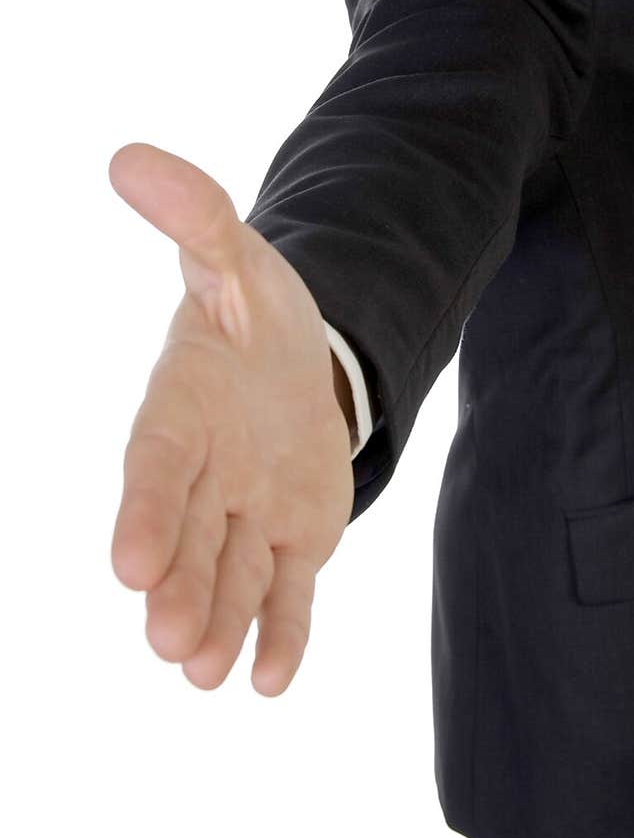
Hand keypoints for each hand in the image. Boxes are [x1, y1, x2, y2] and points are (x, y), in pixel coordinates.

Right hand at [108, 142, 354, 694]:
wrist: (301, 358)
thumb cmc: (255, 312)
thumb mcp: (237, 258)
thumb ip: (195, 218)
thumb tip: (129, 157)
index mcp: (178, 413)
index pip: (154, 467)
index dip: (143, 512)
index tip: (127, 565)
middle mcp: (204, 475)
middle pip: (188, 537)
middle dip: (179, 587)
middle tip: (169, 640)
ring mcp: (248, 513)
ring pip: (232, 574)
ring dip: (222, 622)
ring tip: (209, 672)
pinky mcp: (295, 538)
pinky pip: (288, 591)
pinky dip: (283, 633)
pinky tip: (272, 680)